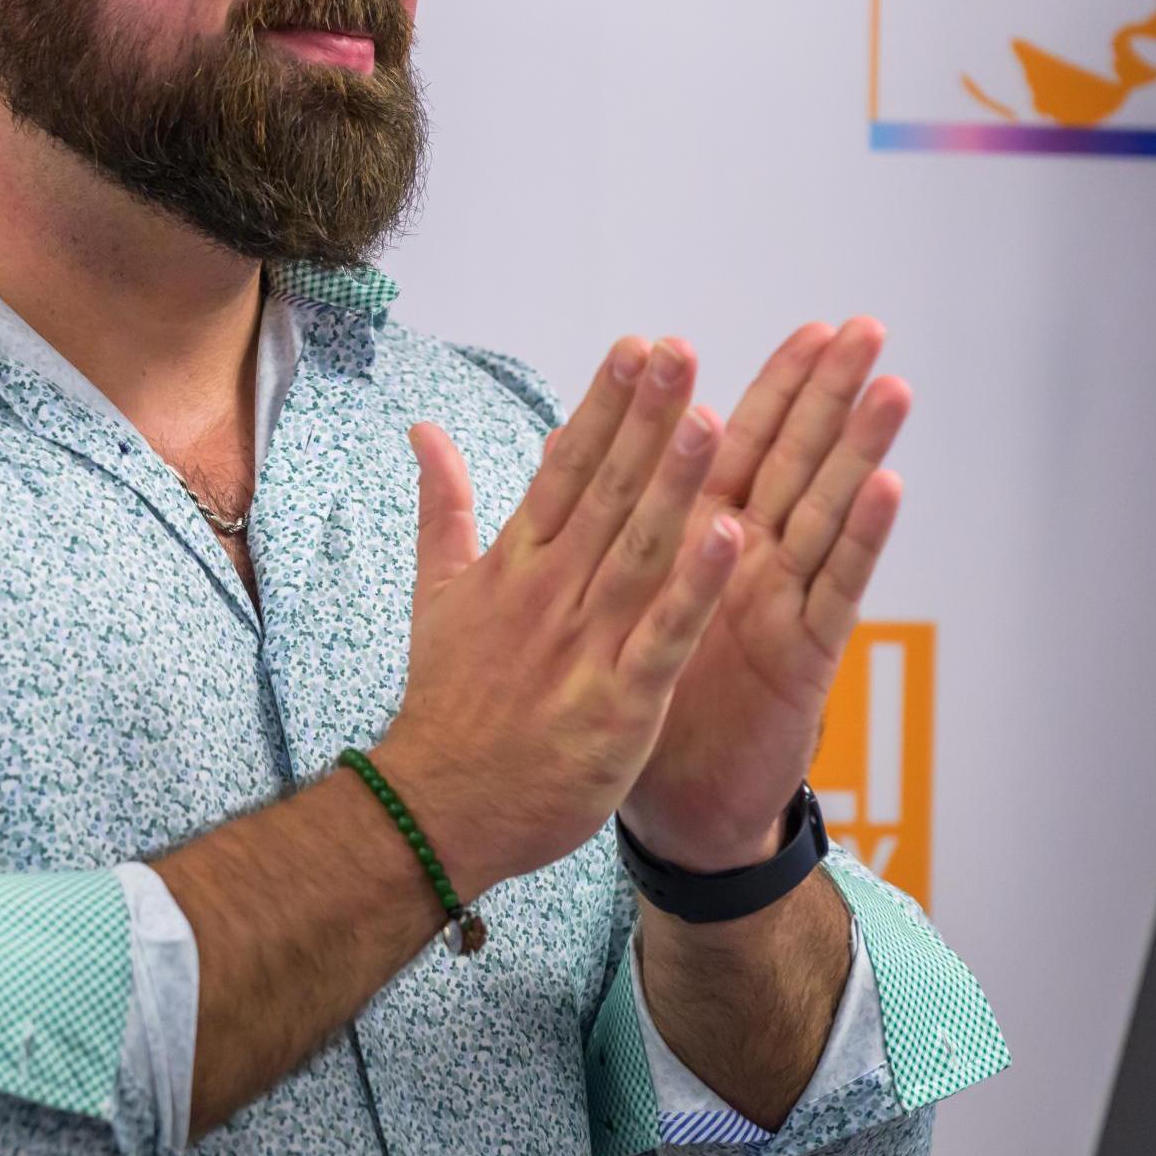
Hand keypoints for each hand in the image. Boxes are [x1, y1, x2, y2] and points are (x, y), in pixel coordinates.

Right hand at [375, 337, 745, 898]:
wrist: (439, 809)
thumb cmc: (449, 702)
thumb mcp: (438, 593)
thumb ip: (444, 507)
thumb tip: (423, 430)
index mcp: (516, 563)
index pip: (565, 467)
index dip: (604, 406)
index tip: (638, 347)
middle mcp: (550, 593)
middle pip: (606, 492)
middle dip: (646, 419)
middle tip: (682, 351)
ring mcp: (583, 645)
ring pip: (639, 550)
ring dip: (675, 483)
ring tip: (712, 417)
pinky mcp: (617, 703)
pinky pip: (663, 635)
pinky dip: (696, 587)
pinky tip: (731, 535)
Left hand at [619, 320, 908, 871]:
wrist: (672, 803)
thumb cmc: (641, 693)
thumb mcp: (611, 598)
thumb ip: (589, 513)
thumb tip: (558, 438)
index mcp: (702, 536)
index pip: (742, 443)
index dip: (774, 387)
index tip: (808, 326)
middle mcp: (753, 561)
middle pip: (797, 460)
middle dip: (829, 395)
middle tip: (866, 329)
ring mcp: (783, 604)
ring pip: (826, 510)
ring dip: (859, 450)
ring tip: (889, 387)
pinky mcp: (802, 657)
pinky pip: (833, 591)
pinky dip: (858, 540)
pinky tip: (887, 488)